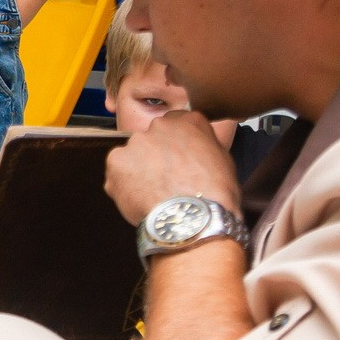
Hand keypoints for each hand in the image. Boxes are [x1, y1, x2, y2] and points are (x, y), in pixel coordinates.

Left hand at [104, 110, 240, 225]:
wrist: (192, 217)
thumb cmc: (213, 195)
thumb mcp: (223, 160)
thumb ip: (203, 146)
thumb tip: (195, 149)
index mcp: (189, 121)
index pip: (174, 125)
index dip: (171, 146)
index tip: (173, 162)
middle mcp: (160, 125)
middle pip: (151, 140)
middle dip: (153, 158)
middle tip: (162, 181)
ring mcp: (136, 142)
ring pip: (131, 156)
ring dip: (137, 171)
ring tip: (151, 194)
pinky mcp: (116, 160)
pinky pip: (116, 173)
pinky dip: (122, 185)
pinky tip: (139, 199)